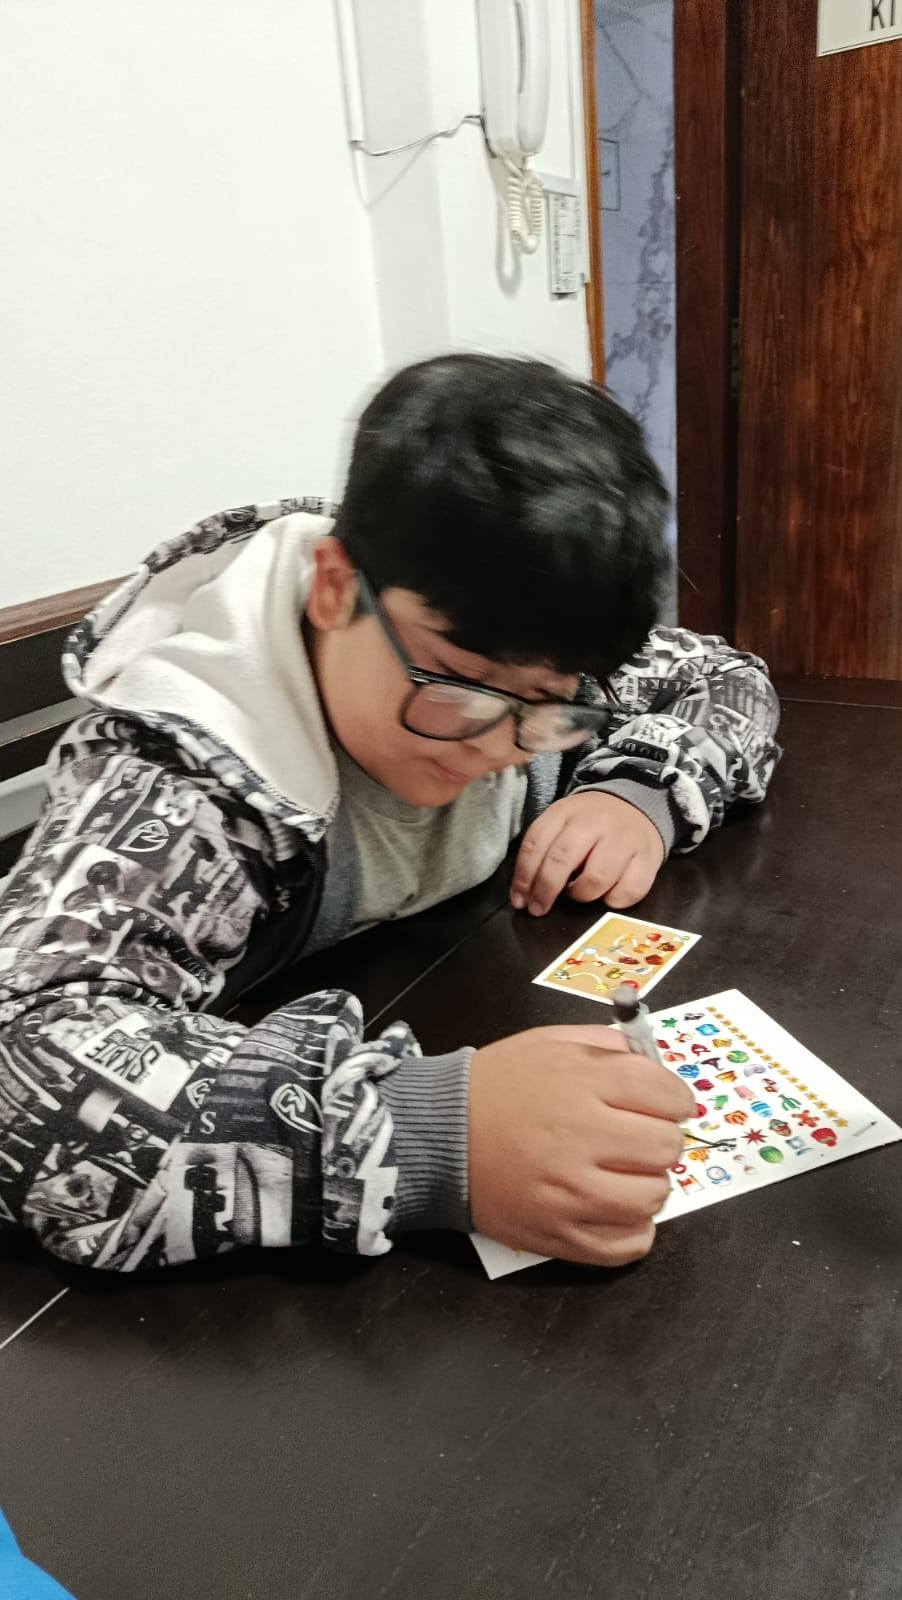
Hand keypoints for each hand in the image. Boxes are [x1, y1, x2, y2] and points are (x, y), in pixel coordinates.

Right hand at [468, 1024, 693, 1265]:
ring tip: (623, 1174)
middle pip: (667, 1147)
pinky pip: (629, 1245)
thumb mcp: (549, 1044)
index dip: (676, 1100)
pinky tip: (615, 1208)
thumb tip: (656, 1072)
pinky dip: (634, 1229)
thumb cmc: (497, 1086)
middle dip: (660, 1139)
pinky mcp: (559, 1235)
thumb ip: (605, 1047)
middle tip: (637, 1138)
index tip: (665, 1106)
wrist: (438, 1135)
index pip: (667, 1095)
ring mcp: (570, 1193)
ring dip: (648, 1184)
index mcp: (581, 1081)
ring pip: (654, 1197)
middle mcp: (580, 1136)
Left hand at [510, 791, 664, 915]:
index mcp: (567, 811)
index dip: (523, 877)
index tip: (519, 901)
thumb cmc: (591, 823)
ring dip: (581, 895)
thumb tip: (525, 894)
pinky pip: (627, 892)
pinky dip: (613, 901)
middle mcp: (595, 822)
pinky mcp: (648, 859)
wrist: (638, 806)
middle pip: (562, 859)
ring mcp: (624, 840)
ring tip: (578, 893)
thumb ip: (543, 850)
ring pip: (596, 880)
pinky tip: (607, 895)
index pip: (536, 844)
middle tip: (538, 909)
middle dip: (545, 890)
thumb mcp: (563, 822)